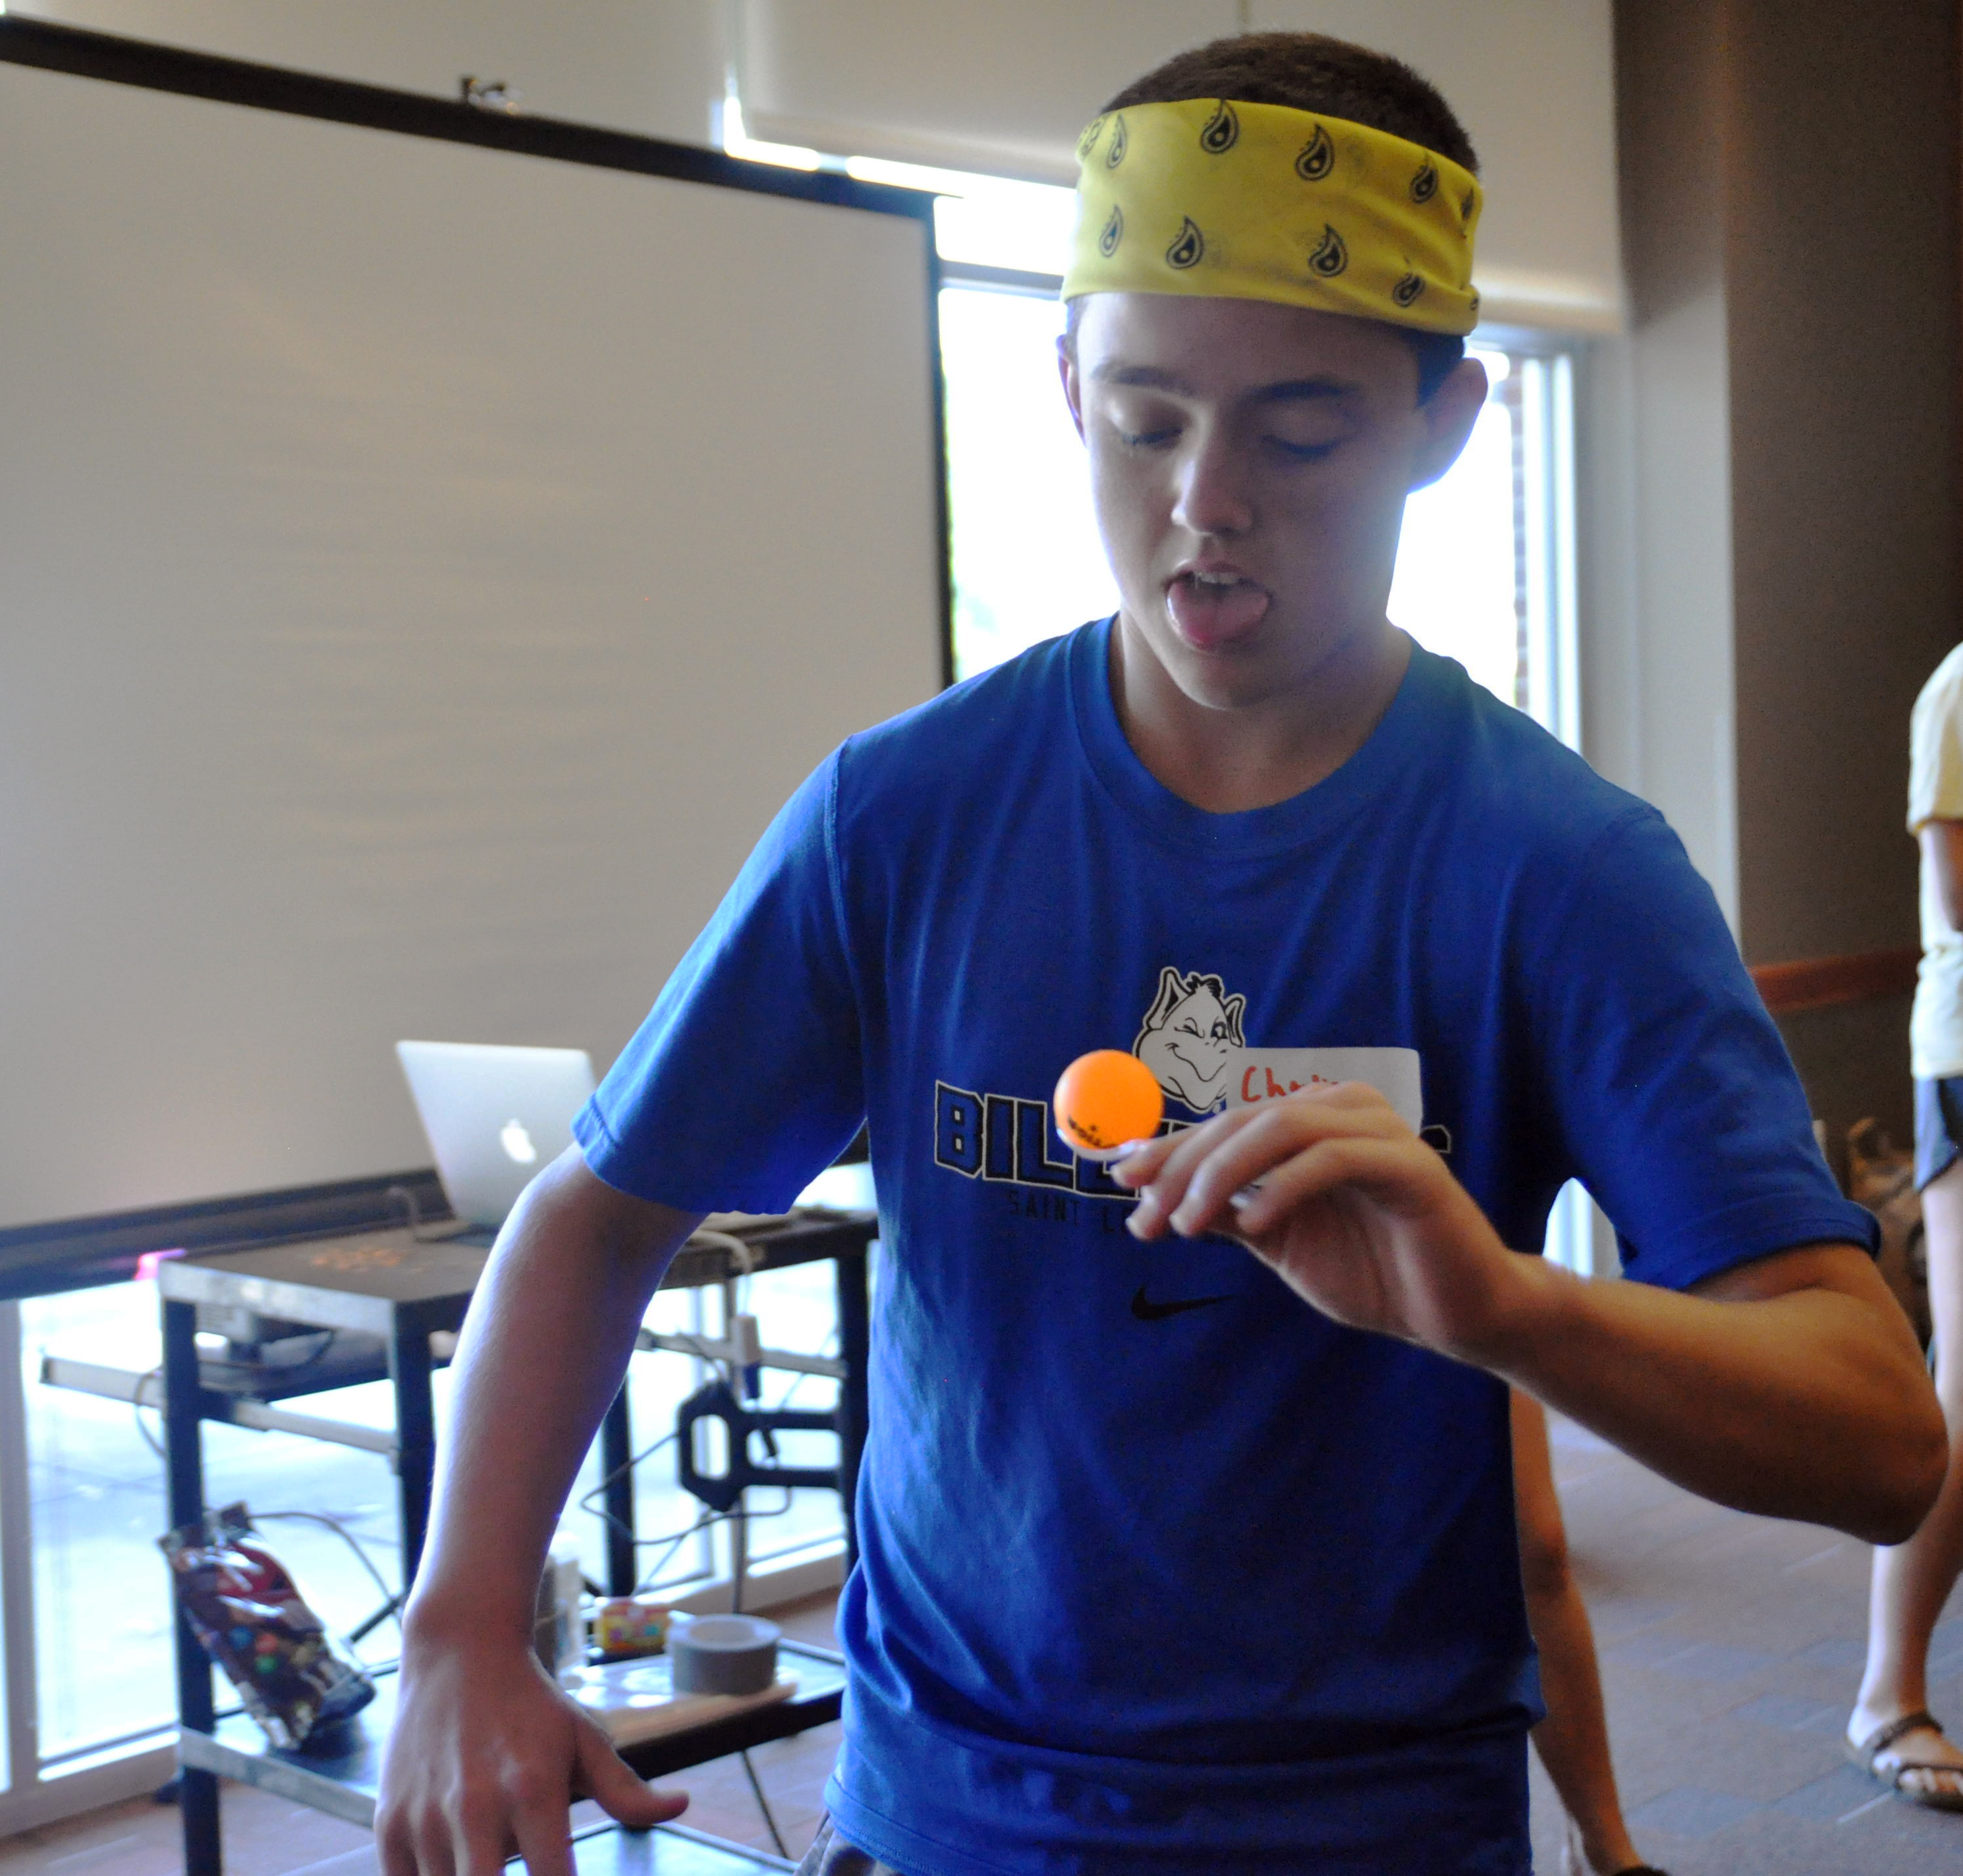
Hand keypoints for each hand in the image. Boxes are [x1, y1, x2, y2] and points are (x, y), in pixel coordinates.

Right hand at [376, 1632, 685, 1875]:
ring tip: (493, 1856)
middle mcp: (475, 1809)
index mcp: (533, 1790)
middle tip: (530, 1872)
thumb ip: (626, 1788)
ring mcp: (425, 1820)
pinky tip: (458, 1861)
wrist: (458, 1650)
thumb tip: (681, 1805)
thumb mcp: (583, 1737)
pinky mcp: (388, 1826)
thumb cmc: (530, 1703)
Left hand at [1112, 1080, 1532, 1360]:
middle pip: (1245, 1118)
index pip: (1228, 1122)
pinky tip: (1253, 1223)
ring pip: (1281, 1127)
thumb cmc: (1372, 1271)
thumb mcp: (1279, 1241)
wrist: (1456, 1315)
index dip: (1171, 1148)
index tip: (1122, 1180)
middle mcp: (1344, 1111)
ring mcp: (1380, 1133)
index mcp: (1313, 1121)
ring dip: (1222, 1173)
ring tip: (1186, 1223)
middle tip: (1145, 1214)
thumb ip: (1226, 1211)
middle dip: (1184, 1165)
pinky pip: (1333, 1159)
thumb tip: (1151, 1195)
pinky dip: (1284, 1186)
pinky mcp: (1411, 1166)